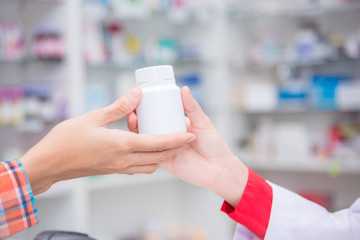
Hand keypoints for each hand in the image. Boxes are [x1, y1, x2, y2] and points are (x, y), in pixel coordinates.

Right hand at [21, 87, 194, 195]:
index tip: (190, 134)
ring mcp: (119, 168)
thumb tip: (137, 93)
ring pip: (150, 166)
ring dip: (162, 156)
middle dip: (175, 148)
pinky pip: (138, 168)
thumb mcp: (93, 117)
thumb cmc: (67, 140)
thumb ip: (119, 106)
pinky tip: (147, 150)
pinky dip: (148, 161)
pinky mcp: (114, 171)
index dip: (177, 139)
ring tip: (168, 142)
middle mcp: (124, 159)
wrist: (50, 164)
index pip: (158, 143)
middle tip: (184, 138)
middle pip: (159, 157)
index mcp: (122, 145)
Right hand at [128, 86, 247, 207]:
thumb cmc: (214, 145)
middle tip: (133, 108)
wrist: (218, 169)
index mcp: (177, 125)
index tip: (141, 99)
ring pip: (146, 139)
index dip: (149, 107)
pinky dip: (142, 147)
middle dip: (139, 117)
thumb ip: (192, 107)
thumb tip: (185, 89)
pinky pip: (150, 154)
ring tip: (133, 118)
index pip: (159, 114)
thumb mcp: (202, 122)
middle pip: (149, 126)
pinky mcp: (163, 161)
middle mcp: (169, 136)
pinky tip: (136, 138)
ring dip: (137, 129)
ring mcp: (165, 149)